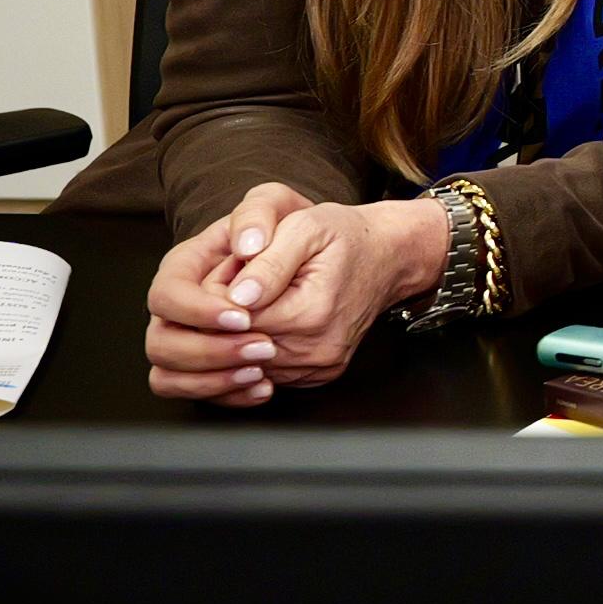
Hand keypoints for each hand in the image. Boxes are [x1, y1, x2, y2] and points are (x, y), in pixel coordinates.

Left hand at [145, 188, 444, 401]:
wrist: (387, 258)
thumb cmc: (345, 238)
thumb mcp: (305, 227)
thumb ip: (267, 261)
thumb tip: (237, 296)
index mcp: (308, 314)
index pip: (227, 321)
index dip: (215, 294)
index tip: (232, 269)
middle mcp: (313, 351)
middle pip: (230, 348)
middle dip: (221, 317)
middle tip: (240, 283)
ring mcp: (314, 369)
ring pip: (240, 366)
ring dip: (235, 335)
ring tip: (256, 301)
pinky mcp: (313, 377)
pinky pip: (261, 375)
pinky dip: (251, 351)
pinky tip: (265, 322)